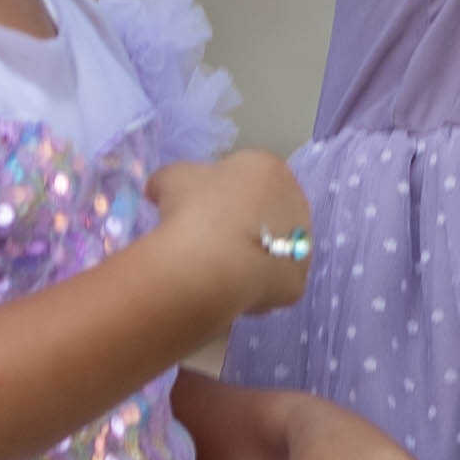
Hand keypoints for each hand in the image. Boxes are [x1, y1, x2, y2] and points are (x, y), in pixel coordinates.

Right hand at [149, 149, 323, 330]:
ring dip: (253, 256)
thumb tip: (158, 190)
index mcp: (269, 169)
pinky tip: (230, 290)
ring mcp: (301, 245)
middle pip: (268, 213)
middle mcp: (296, 202)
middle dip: (244, 224)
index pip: (248, 177)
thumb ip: (169, 179)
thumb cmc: (193, 209)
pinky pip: (272, 285)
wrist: (210, 261)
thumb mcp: (170, 179)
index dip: (222, 193)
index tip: (202, 208)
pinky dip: (253, 289)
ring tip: (219, 268)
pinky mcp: (297, 283)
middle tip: (211, 239)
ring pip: (275, 250)